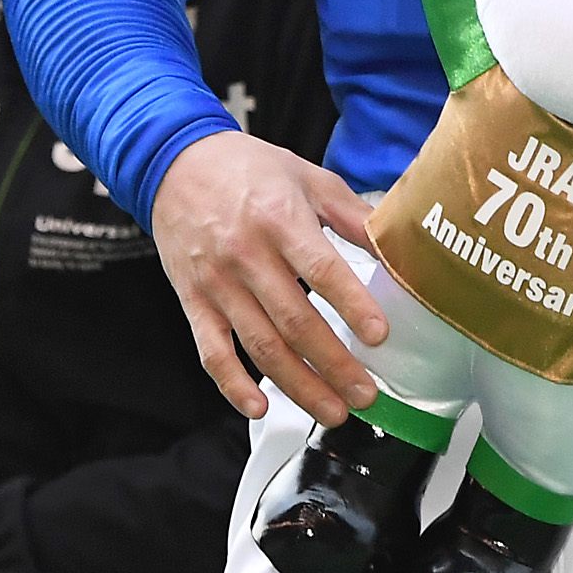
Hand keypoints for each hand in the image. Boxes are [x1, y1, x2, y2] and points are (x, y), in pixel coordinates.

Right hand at [152, 129, 385, 422]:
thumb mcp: (308, 178)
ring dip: (298, 385)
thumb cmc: (248, 169)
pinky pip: (212, 351)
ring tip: (332, 410)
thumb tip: (395, 246)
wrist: (177, 163)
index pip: (321, 269)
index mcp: (280, 219)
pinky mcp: (193, 301)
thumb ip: (353, 215)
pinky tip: (259, 407)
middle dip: (333, 365)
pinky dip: (233, 384)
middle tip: (365, 394)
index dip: (352, 305)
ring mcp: (217, 283)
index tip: (378, 336)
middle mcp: (246, 254)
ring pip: (260, 345)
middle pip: (294, 320)